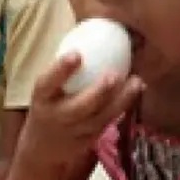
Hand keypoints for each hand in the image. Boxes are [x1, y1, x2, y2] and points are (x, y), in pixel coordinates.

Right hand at [18, 52, 143, 167]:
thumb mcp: (46, 89)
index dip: (61, 70)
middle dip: (98, 92)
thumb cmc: (48, 104)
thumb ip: (62, 70)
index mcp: (42, 98)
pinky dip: (124, 106)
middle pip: (79, 107)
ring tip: (136, 82)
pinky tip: (137, 92)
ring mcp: (75, 131)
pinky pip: (110, 122)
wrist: (42, 147)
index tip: (76, 54)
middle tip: (113, 74)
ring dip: (121, 100)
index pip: (47, 83)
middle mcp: (57, 116)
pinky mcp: (91, 139)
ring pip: (100, 117)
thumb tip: (86, 33)